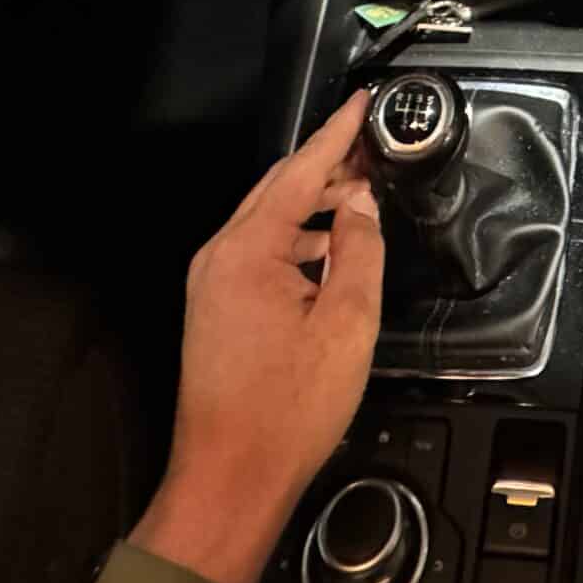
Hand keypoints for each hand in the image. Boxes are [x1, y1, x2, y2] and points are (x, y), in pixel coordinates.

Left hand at [123, 89, 385, 582]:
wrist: (229, 479)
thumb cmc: (289, 408)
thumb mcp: (346, 325)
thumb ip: (358, 251)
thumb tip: (360, 201)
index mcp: (246, 250)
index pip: (298, 172)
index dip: (335, 136)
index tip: (362, 103)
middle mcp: (218, 256)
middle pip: (276, 190)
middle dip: (324, 166)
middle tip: (371, 146)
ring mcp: (211, 284)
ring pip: (267, 223)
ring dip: (312, 206)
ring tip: (359, 197)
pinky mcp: (215, 311)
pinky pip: (258, 254)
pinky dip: (296, 241)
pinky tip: (329, 254)